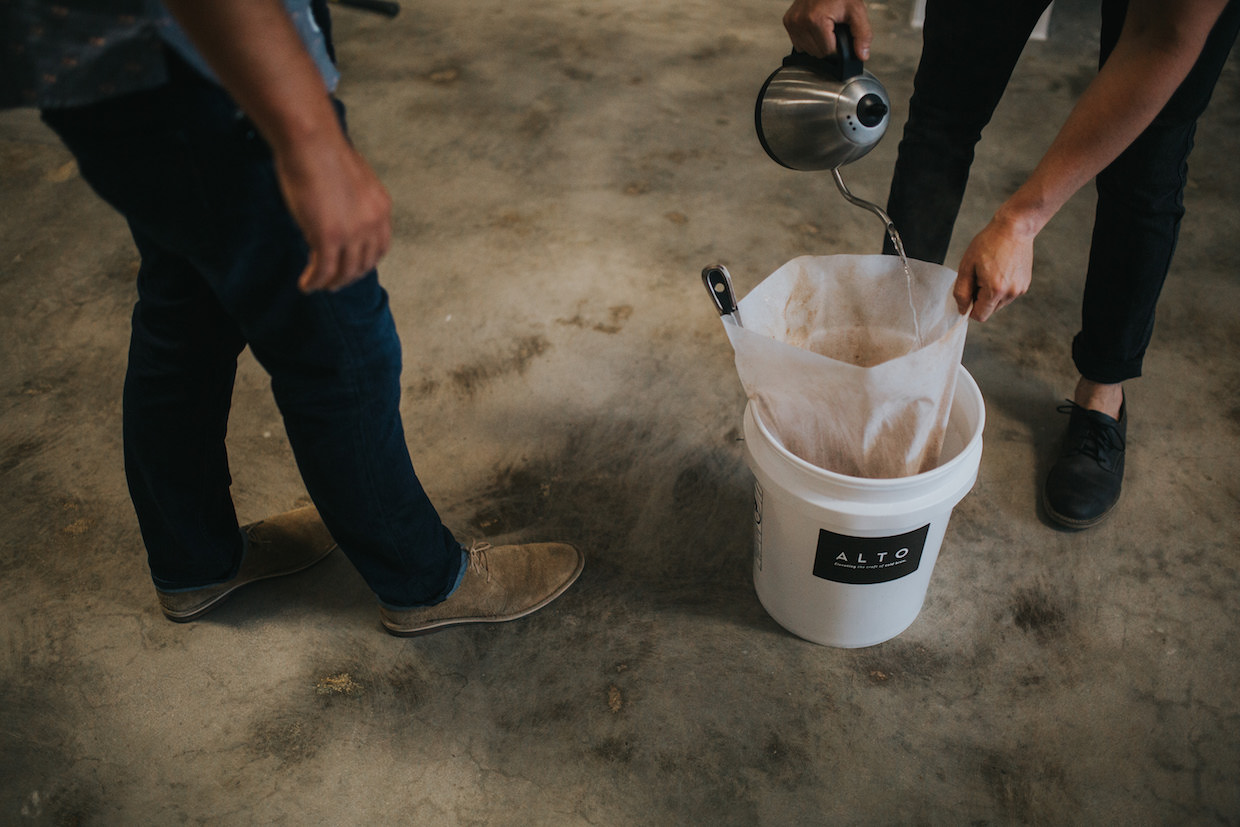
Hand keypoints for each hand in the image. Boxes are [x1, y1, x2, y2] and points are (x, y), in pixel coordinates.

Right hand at [273, 125, 392, 293]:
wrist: (311, 141)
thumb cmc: (323, 151)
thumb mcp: (351, 179)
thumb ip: (352, 201)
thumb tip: (339, 212)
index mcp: (381, 207)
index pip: (380, 247)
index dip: (366, 261)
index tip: (353, 267)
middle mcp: (373, 223)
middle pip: (364, 263)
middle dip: (349, 276)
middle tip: (334, 282)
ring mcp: (352, 232)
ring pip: (345, 271)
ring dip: (331, 282)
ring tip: (318, 285)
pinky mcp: (329, 236)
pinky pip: (323, 269)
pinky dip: (315, 281)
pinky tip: (306, 284)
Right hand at [783, 0, 872, 58]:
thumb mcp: (856, 11)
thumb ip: (862, 34)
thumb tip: (862, 55)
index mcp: (816, 20)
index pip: (828, 51)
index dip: (838, 45)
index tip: (840, 33)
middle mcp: (800, 21)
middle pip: (817, 53)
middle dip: (827, 44)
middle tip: (833, 28)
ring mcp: (792, 22)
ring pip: (807, 50)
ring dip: (817, 43)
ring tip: (824, 27)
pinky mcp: (788, 22)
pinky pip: (798, 44)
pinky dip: (807, 40)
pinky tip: (814, 28)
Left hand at [953, 214, 1034, 321]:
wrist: (1014, 228)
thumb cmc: (988, 244)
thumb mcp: (967, 266)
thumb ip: (962, 291)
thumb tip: (962, 310)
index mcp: (995, 290)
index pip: (980, 316)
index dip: (970, 308)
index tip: (968, 293)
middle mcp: (1011, 293)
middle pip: (990, 310)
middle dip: (980, 299)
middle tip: (978, 277)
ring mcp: (1020, 289)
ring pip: (999, 303)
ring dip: (991, 294)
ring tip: (991, 271)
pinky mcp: (1025, 284)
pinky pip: (1008, 294)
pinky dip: (1001, 288)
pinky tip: (1000, 270)